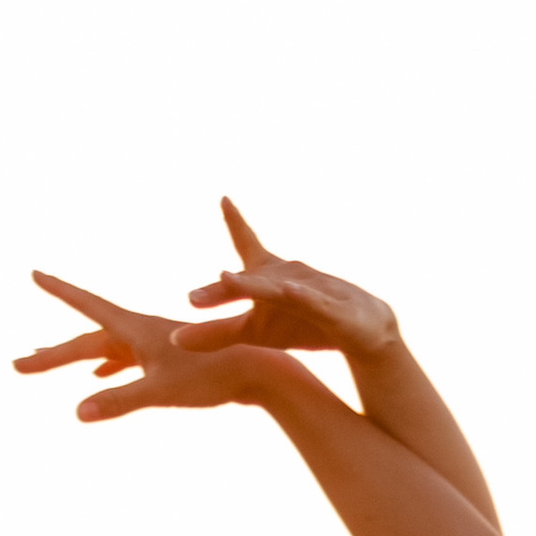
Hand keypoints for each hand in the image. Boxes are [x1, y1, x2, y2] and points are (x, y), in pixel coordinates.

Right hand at [13, 269, 282, 420]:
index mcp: (134, 329)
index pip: (85, 306)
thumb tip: (77, 412)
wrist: (257, 372)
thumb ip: (118, 400)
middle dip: (49, 355)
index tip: (33, 272)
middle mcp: (138, 332)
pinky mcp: (165, 362)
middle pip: (84, 342)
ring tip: (41, 362)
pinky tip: (94, 381)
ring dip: (71, 359)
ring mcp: (150, 347)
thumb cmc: (212, 378)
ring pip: (100, 352)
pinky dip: (103, 369)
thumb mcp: (161, 391)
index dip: (58, 291)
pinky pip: (122, 363)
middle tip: (15, 365)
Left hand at [176, 198, 398, 364]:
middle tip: (192, 297)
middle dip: (225, 288)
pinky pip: (317, 306)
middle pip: (253, 281)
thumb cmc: (304, 323)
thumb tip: (172, 339)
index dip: (236, 221)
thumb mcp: (256, 333)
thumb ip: (216, 334)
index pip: (248, 244)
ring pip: (282, 290)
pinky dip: (305, 300)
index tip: (224, 197)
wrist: (362, 330)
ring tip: (231, 282)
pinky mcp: (333, 313)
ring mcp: (312, 293)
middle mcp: (287, 278)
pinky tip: (291, 293)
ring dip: (258, 288)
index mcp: (267, 278)